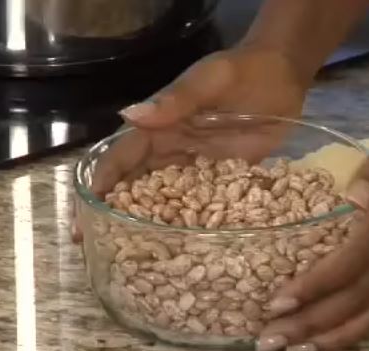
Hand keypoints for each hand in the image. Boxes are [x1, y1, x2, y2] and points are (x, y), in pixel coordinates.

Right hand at [71, 45, 309, 241]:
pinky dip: (193, 227)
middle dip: (115, 215)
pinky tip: (190, 254)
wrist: (283, 75)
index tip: (84, 215)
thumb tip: (129, 114)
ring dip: (151, 227)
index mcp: (159, 128)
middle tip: (98, 248)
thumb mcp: (209, 79)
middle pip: (136, 187)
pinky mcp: (224, 182)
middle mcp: (171, 153)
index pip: (121, 159)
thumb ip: (176, 99)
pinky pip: (203, 208)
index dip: (101, 185)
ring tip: (137, 261)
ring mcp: (197, 170)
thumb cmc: (242, 70)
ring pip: (166, 203)